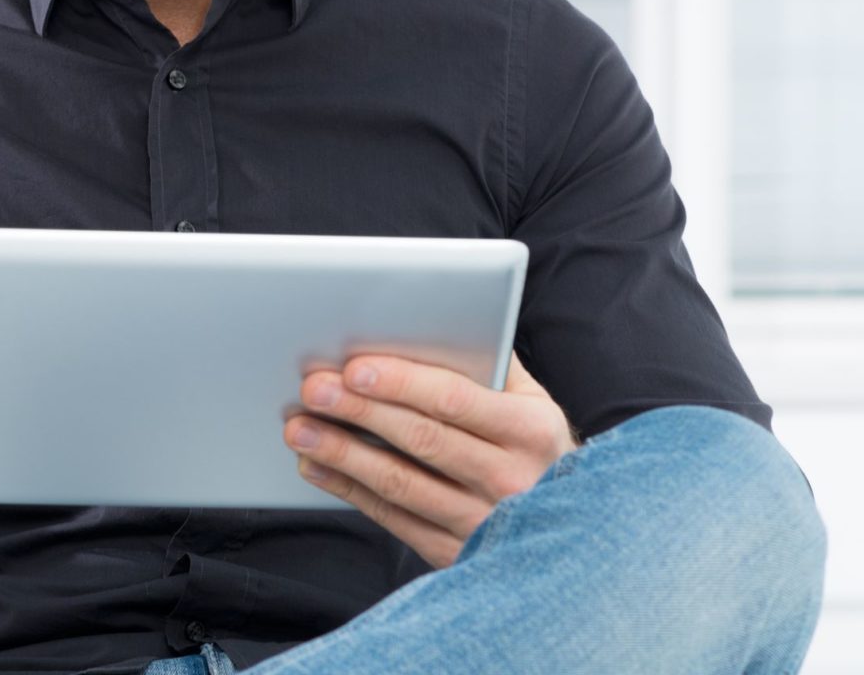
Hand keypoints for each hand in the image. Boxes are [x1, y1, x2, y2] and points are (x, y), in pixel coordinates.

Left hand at [282, 350, 578, 568]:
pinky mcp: (456, 554)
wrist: (573, 529)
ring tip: (300, 428)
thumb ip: (488, 361)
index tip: (354, 368)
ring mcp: (484, 522)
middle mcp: (512, 480)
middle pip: (421, 440)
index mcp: (530, 431)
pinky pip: (393, 519)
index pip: (455, 400)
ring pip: (400, 484)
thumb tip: (428, 320)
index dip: (402, 383)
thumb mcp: (531, 401)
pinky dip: (349, 490)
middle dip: (359, 411)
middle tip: (313, 389)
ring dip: (342, 454)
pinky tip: (317, 466)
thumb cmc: (534, 446)